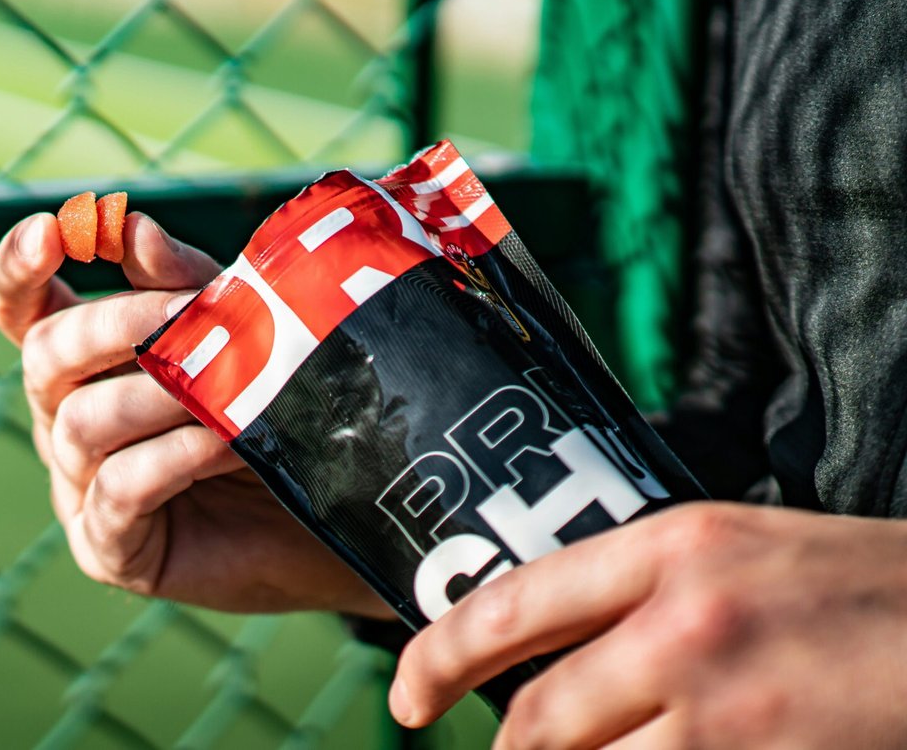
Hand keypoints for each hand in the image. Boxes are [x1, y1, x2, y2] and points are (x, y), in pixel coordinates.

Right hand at [0, 209, 388, 615]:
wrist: (331, 506)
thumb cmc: (271, 408)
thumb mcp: (232, 330)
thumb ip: (179, 284)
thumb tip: (134, 228)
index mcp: (82, 357)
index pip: (17, 308)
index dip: (17, 268)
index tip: (53, 231)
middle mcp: (64, 416)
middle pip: (44, 353)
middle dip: (115, 323)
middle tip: (189, 312)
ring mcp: (78, 485)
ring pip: (80, 421)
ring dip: (156, 394)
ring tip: (229, 388)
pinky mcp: (108, 547)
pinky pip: (118, 489)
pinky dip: (175, 457)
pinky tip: (226, 443)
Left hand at [391, 502, 906, 747]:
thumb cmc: (866, 585)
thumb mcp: (743, 549)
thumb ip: (647, 586)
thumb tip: (557, 641)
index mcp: (674, 548)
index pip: (514, 605)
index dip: (438, 659)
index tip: (407, 700)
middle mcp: (687, 628)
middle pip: (542, 719)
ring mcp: (730, 712)